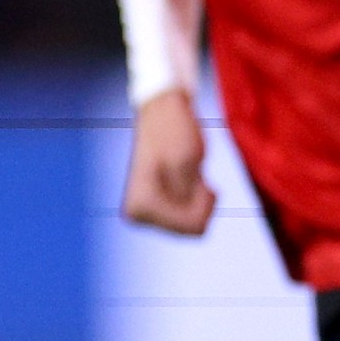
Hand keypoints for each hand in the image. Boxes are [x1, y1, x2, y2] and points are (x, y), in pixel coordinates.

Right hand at [122, 87, 215, 235]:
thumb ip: (189, 202)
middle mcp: (137, 212)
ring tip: (190, 173)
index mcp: (140, 205)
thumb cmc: (173, 132)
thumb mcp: (187, 164)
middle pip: (190, 228)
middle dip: (199, 201)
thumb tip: (196, 227)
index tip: (194, 175)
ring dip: (198, 198)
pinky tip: (189, 177)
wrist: (161, 112)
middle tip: (192, 172)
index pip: (191, 226)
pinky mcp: (153, 206)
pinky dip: (196, 198)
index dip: (202, 201)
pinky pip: (187, 217)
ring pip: (191, 224)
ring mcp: (145, 210)